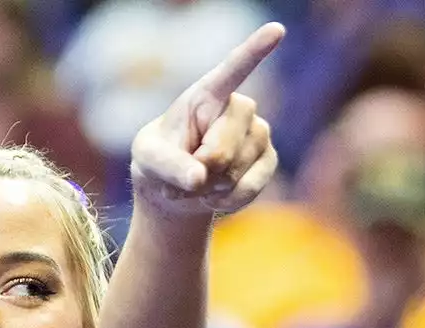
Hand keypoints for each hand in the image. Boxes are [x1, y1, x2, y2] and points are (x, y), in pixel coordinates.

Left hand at [130, 22, 283, 216]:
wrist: (177, 190)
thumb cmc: (159, 163)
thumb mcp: (149, 161)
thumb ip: (168, 166)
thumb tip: (199, 178)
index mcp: (207, 94)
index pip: (233, 70)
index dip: (254, 51)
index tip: (276, 29)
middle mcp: (239, 108)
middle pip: (224, 147)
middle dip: (200, 171)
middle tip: (185, 175)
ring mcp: (258, 133)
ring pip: (236, 171)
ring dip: (210, 189)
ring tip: (196, 184)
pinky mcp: (269, 160)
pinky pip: (250, 188)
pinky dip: (227, 200)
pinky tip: (213, 197)